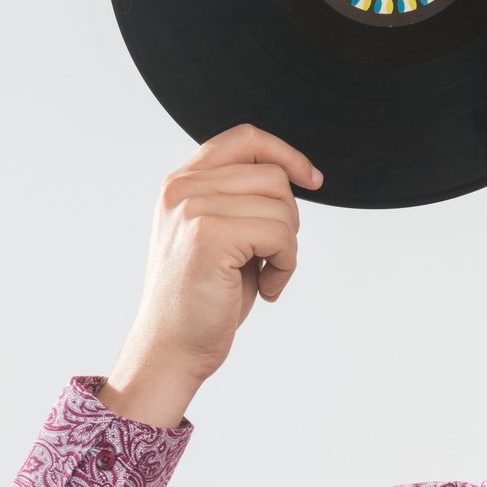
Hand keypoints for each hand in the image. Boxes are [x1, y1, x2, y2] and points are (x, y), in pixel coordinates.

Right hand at [116, 123, 323, 386]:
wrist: (172, 347)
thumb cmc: (204, 298)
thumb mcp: (220, 235)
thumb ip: (241, 199)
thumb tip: (295, 174)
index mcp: (182, 183)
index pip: (245, 138)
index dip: (286, 154)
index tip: (313, 180)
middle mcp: (182, 188)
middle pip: (273, 175)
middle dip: (289, 219)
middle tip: (271, 257)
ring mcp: (193, 208)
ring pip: (282, 206)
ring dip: (288, 247)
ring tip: (266, 275)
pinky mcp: (209, 234)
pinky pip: (281, 235)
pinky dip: (286, 265)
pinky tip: (267, 288)